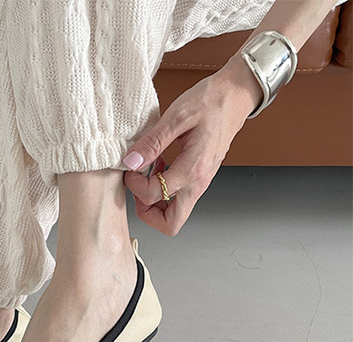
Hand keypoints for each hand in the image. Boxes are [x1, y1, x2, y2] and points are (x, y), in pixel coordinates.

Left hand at [122, 56, 262, 235]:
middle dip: (147, 212)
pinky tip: (159, 166)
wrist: (237, 94)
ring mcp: (201, 182)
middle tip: (138, 188)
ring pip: (175, 213)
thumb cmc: (212, 101)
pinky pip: (179, 197)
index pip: (154, 196)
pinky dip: (164, 190)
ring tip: (148, 173)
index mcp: (192, 169)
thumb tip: (131, 161)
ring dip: (155, 201)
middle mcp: (199, 182)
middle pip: (171, 223)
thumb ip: (152, 142)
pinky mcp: (200, 177)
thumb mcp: (176, 116)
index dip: (135, 185)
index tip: (131, 168)